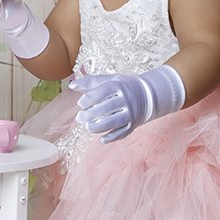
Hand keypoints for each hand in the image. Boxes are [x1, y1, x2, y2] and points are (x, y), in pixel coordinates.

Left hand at [71, 65, 185, 143]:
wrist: (148, 95)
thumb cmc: (124, 86)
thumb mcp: (110, 80)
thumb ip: (91, 82)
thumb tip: (72, 86)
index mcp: (119, 86)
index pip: (101, 92)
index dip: (88, 99)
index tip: (81, 103)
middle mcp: (126, 99)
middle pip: (106, 108)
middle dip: (90, 114)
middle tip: (80, 118)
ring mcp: (131, 113)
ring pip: (113, 122)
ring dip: (98, 127)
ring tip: (88, 127)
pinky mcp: (133, 124)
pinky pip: (122, 133)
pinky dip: (112, 137)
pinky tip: (102, 139)